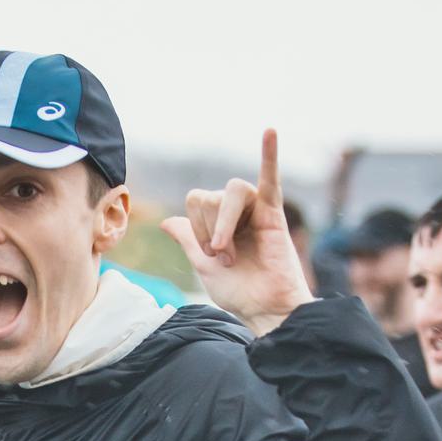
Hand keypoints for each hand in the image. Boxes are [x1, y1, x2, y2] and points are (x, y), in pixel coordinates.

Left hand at [160, 129, 313, 334]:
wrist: (263, 308)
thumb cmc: (238, 291)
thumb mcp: (203, 264)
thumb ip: (187, 238)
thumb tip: (166, 221)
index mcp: (218, 220)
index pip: (196, 199)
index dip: (195, 226)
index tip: (207, 255)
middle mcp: (236, 211)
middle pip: (210, 195)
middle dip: (209, 229)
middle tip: (223, 257)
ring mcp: (256, 209)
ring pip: (231, 191)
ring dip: (223, 222)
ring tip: (229, 252)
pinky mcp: (274, 213)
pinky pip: (272, 177)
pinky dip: (270, 154)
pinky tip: (270, 132)